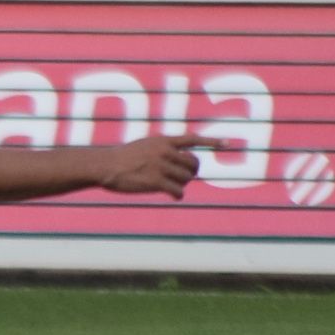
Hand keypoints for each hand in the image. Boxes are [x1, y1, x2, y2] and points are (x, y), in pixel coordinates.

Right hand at [105, 133, 220, 199]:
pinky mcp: (156, 182)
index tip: (227, 144)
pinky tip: (174, 196)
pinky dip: (178, 194)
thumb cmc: (122, 157)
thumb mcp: (145, 145)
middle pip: (193, 163)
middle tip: (185, 177)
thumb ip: (163, 149)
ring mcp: (161, 166)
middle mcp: (165, 152)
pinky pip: (177, 190)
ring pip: (186, 178)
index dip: (212, 141)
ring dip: (183, 184)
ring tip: (173, 186)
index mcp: (163, 141)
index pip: (193, 139)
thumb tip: (179, 159)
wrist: (107, 166)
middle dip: (192, 172)